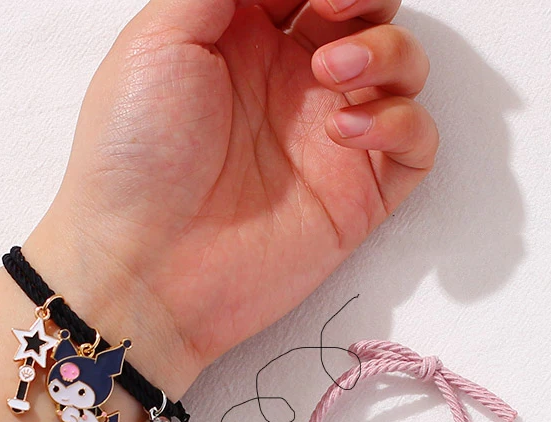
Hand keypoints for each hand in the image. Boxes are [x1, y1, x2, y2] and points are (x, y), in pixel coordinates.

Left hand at [25, 0, 436, 394]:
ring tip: (332, 74)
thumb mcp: (159, 40)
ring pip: (402, 69)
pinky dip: (402, 122)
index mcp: (242, 41)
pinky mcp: (354, 195)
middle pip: (367, 15)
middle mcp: (290, 85)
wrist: (143, 267)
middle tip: (333, 12)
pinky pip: (416, 142)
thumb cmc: (134, 156)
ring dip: (387, 51)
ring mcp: (326, 140)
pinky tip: (347, 131)